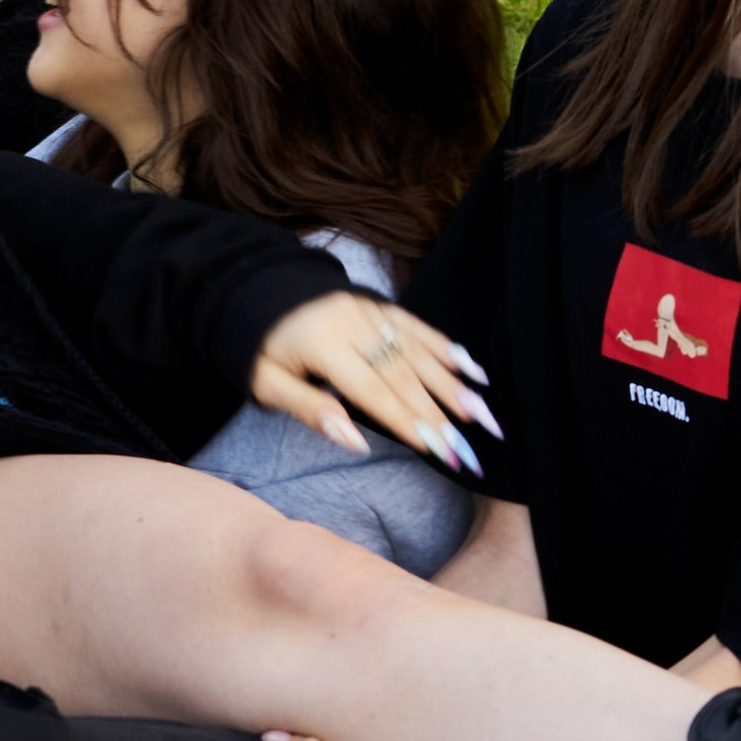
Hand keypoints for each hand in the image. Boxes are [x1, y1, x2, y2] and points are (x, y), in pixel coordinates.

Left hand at [252, 294, 497, 478]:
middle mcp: (352, 325)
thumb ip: (309, 411)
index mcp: (322, 345)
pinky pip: (417, 327)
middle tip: (466, 447)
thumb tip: (357, 444)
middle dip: (438, 414)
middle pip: (402, 375)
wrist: (258, 290)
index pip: (372, 391)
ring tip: (482, 414)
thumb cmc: (263, 349)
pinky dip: (446, 349)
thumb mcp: (267, 384)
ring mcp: (369, 312)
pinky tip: (473, 370)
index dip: (406, 421)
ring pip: (417, 352)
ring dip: (453, 385)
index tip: (437, 450)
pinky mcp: (379, 305)